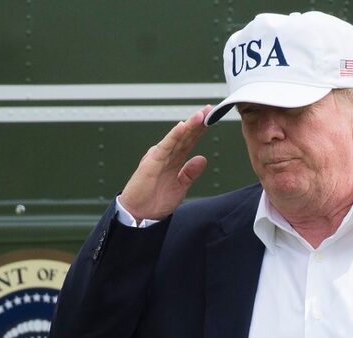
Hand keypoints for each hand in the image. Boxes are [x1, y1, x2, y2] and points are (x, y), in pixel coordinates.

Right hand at [117, 105, 211, 221]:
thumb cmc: (155, 201)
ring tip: (200, 115)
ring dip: (188, 126)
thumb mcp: (180, 187)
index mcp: (174, 160)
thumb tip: (202, 159)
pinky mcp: (151, 162)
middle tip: (209, 109)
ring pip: (176, 138)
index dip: (200, 130)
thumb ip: (190, 173)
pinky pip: (165, 147)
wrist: (140, 214)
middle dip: (197, 123)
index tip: (212, 118)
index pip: (189, 141)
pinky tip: (181, 127)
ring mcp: (159, 157)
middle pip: (185, 136)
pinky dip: (173, 136)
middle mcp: (167, 155)